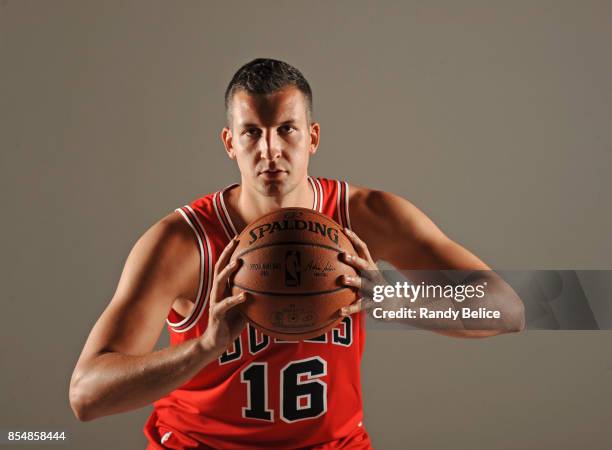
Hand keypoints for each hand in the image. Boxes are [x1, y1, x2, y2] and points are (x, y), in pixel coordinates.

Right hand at [200, 237, 247, 354]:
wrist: (217, 342)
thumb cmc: (232, 323)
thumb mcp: (246, 307)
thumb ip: (255, 296)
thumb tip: (276, 289)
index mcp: (223, 288)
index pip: (225, 265)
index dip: (230, 251)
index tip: (239, 236)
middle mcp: (217, 291)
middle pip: (219, 267)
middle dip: (226, 252)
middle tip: (235, 240)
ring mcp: (215, 301)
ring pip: (218, 282)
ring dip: (227, 271)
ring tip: (237, 262)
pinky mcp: (216, 314)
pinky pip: (226, 304)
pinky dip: (235, 299)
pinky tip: (245, 296)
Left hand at [339, 228, 385, 316]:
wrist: (397, 304)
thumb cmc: (375, 286)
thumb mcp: (368, 273)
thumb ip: (354, 265)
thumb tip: (333, 252)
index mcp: (370, 266)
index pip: (363, 249)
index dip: (354, 239)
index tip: (343, 230)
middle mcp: (373, 276)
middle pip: (365, 265)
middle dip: (354, 259)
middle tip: (342, 255)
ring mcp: (374, 290)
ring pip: (364, 284)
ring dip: (354, 280)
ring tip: (342, 279)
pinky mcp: (373, 304)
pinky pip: (360, 306)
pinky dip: (349, 309)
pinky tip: (339, 311)